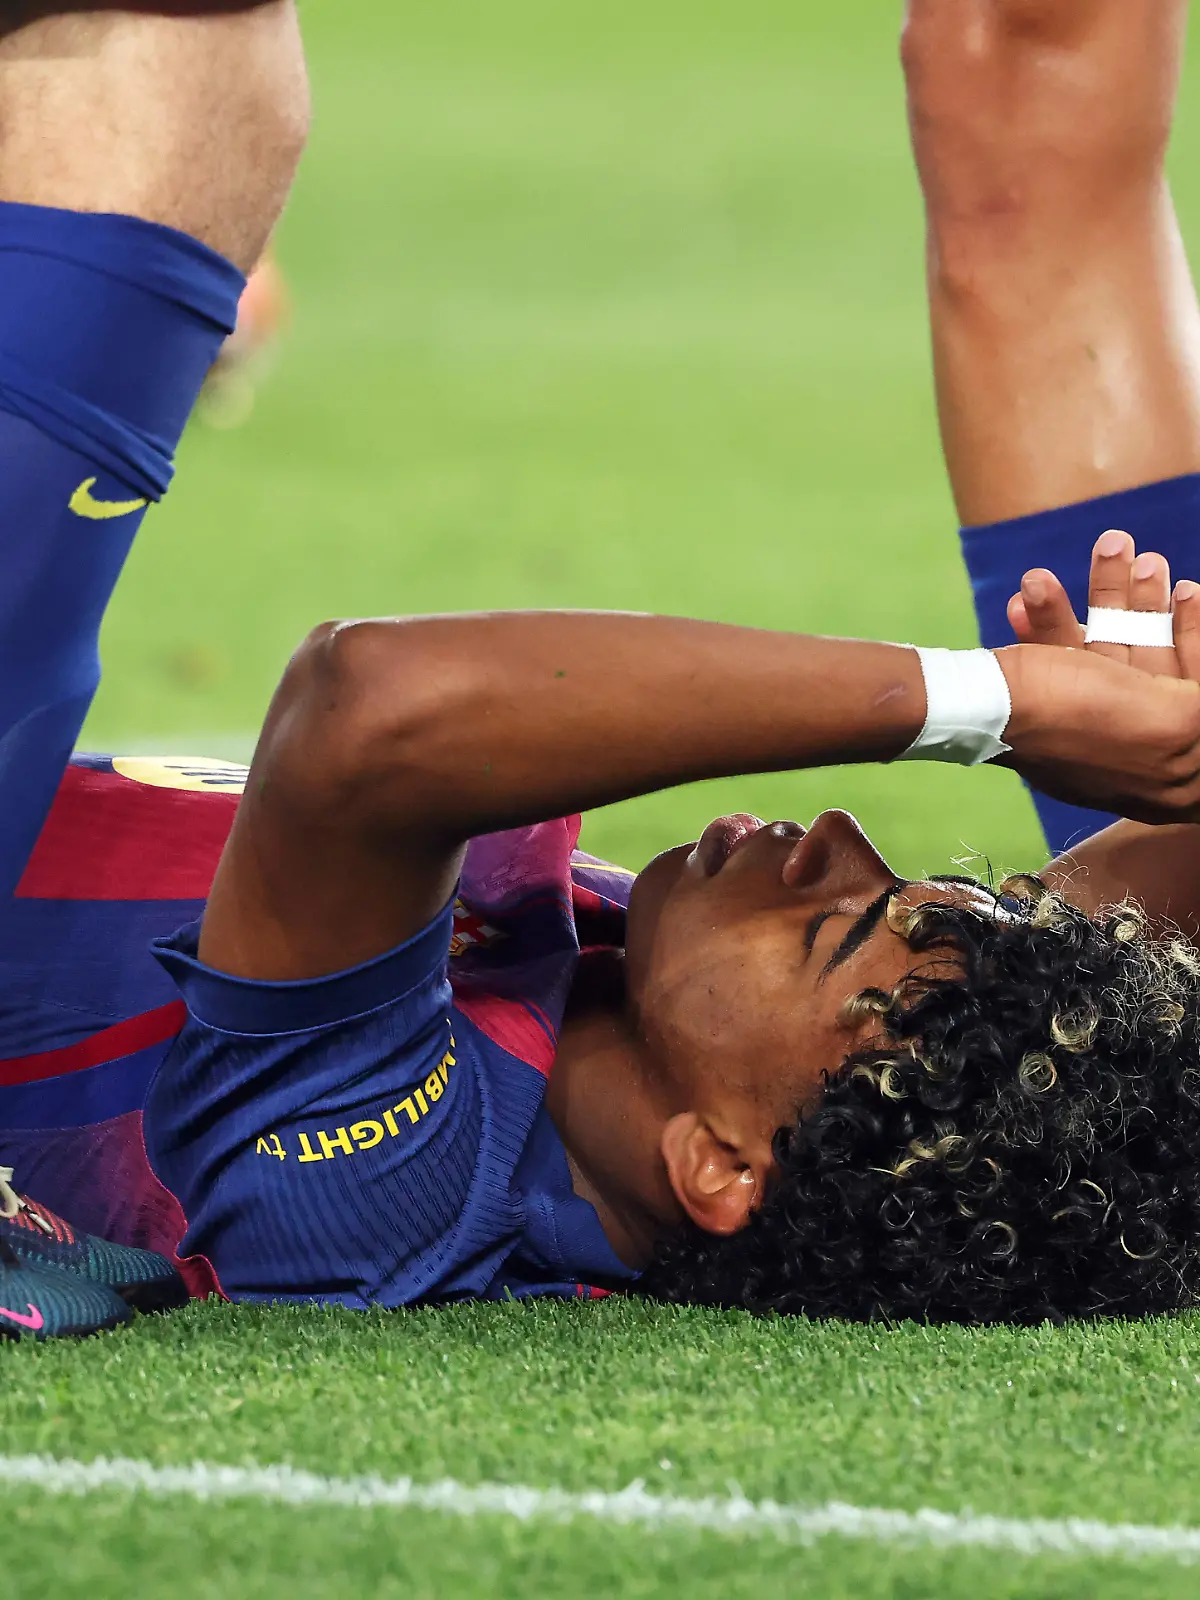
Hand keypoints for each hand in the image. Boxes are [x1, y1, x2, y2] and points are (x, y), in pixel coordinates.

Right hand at [993, 531, 1199, 820]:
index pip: (1196, 700)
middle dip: (1150, 608)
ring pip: (1109, 654)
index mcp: (1167, 773)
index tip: (1188, 591)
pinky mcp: (1046, 711)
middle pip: (1155, 670)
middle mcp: (1130, 757)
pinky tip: (1039, 591)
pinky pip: (1062, 660)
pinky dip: (1055, 620)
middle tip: (1147, 560)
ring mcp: (1085, 732)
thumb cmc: (1081, 713)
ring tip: (1108, 546)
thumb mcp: (1174, 717)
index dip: (1193, 637)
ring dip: (1107, 596)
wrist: (979, 711)